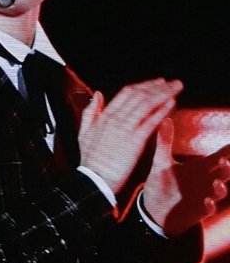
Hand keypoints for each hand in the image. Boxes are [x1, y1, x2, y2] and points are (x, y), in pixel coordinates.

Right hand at [78, 78, 182, 193]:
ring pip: (147, 104)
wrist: (94, 180)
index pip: (127, 93)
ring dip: (164, 94)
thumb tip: (97, 94)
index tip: (156, 82)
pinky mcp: (135, 141)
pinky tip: (172, 103)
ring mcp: (126, 129)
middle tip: (173, 82)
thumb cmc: (90, 160)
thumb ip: (90, 112)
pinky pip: (150, 121)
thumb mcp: (84, 132)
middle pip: (140, 95)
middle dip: (158, 87)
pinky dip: (162, 110)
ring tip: (177, 88)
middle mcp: (116, 118)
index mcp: (105, 116)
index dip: (144, 86)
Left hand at [144, 118, 229, 236]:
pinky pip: (210, 209)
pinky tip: (206, 201)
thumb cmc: (162, 182)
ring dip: (221, 188)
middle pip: (225, 172)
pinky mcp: (199, 210)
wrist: (155, 208)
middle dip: (228, 167)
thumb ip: (165, 142)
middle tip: (224, 161)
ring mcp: (206, 195)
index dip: (229, 149)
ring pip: (221, 191)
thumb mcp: (161, 162)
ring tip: (217, 183)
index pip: (222, 155)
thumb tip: (166, 120)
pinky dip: (210, 206)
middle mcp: (208, 180)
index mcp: (202, 166)